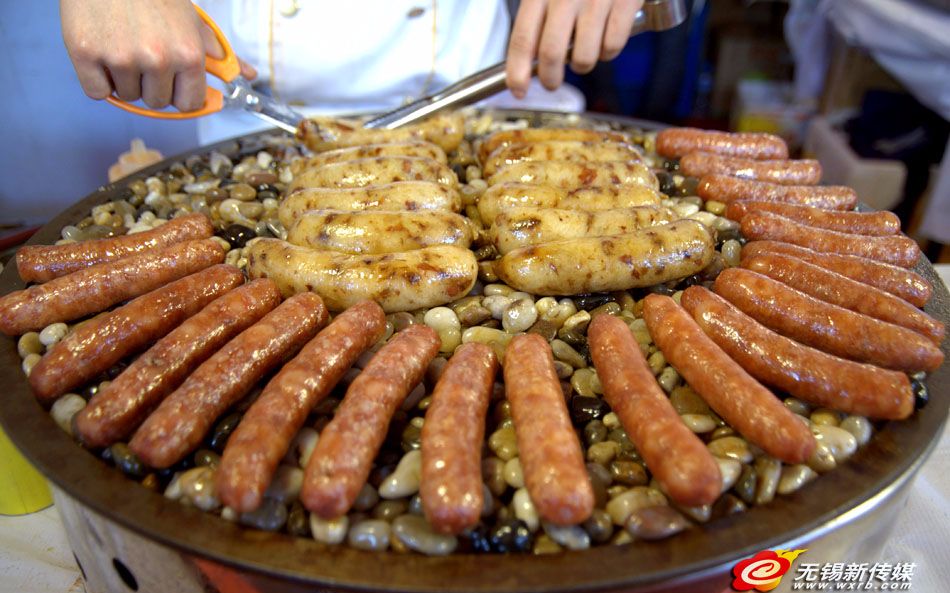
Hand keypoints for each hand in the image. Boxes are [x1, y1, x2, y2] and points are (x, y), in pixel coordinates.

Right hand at [60, 0, 255, 111]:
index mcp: (188, 54)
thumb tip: (247, 75)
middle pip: (157, 102)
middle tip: (144, 53)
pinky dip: (98, 78)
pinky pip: (97, 91)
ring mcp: (120, 58)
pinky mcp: (86, 54)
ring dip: (125, 79)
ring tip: (123, 45)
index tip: (173, 83)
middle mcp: (157, 59)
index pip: (189, 104)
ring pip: (127, 97)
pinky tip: (103, 51)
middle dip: (152, 84)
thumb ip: (219, 54)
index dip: (179, 93)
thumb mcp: (193, 22)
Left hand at [506, 0, 643, 98]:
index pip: (522, 38)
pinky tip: (606, 41)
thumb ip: (537, 15)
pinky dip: (609, 52)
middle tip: (552, 83)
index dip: (517, 71)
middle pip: (550, 53)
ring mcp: (596, 0)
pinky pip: (612, 46)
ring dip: (583, 65)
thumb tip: (527, 56)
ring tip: (584, 55)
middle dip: (550, 78)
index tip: (518, 90)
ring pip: (584, 57)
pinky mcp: (624, 2)